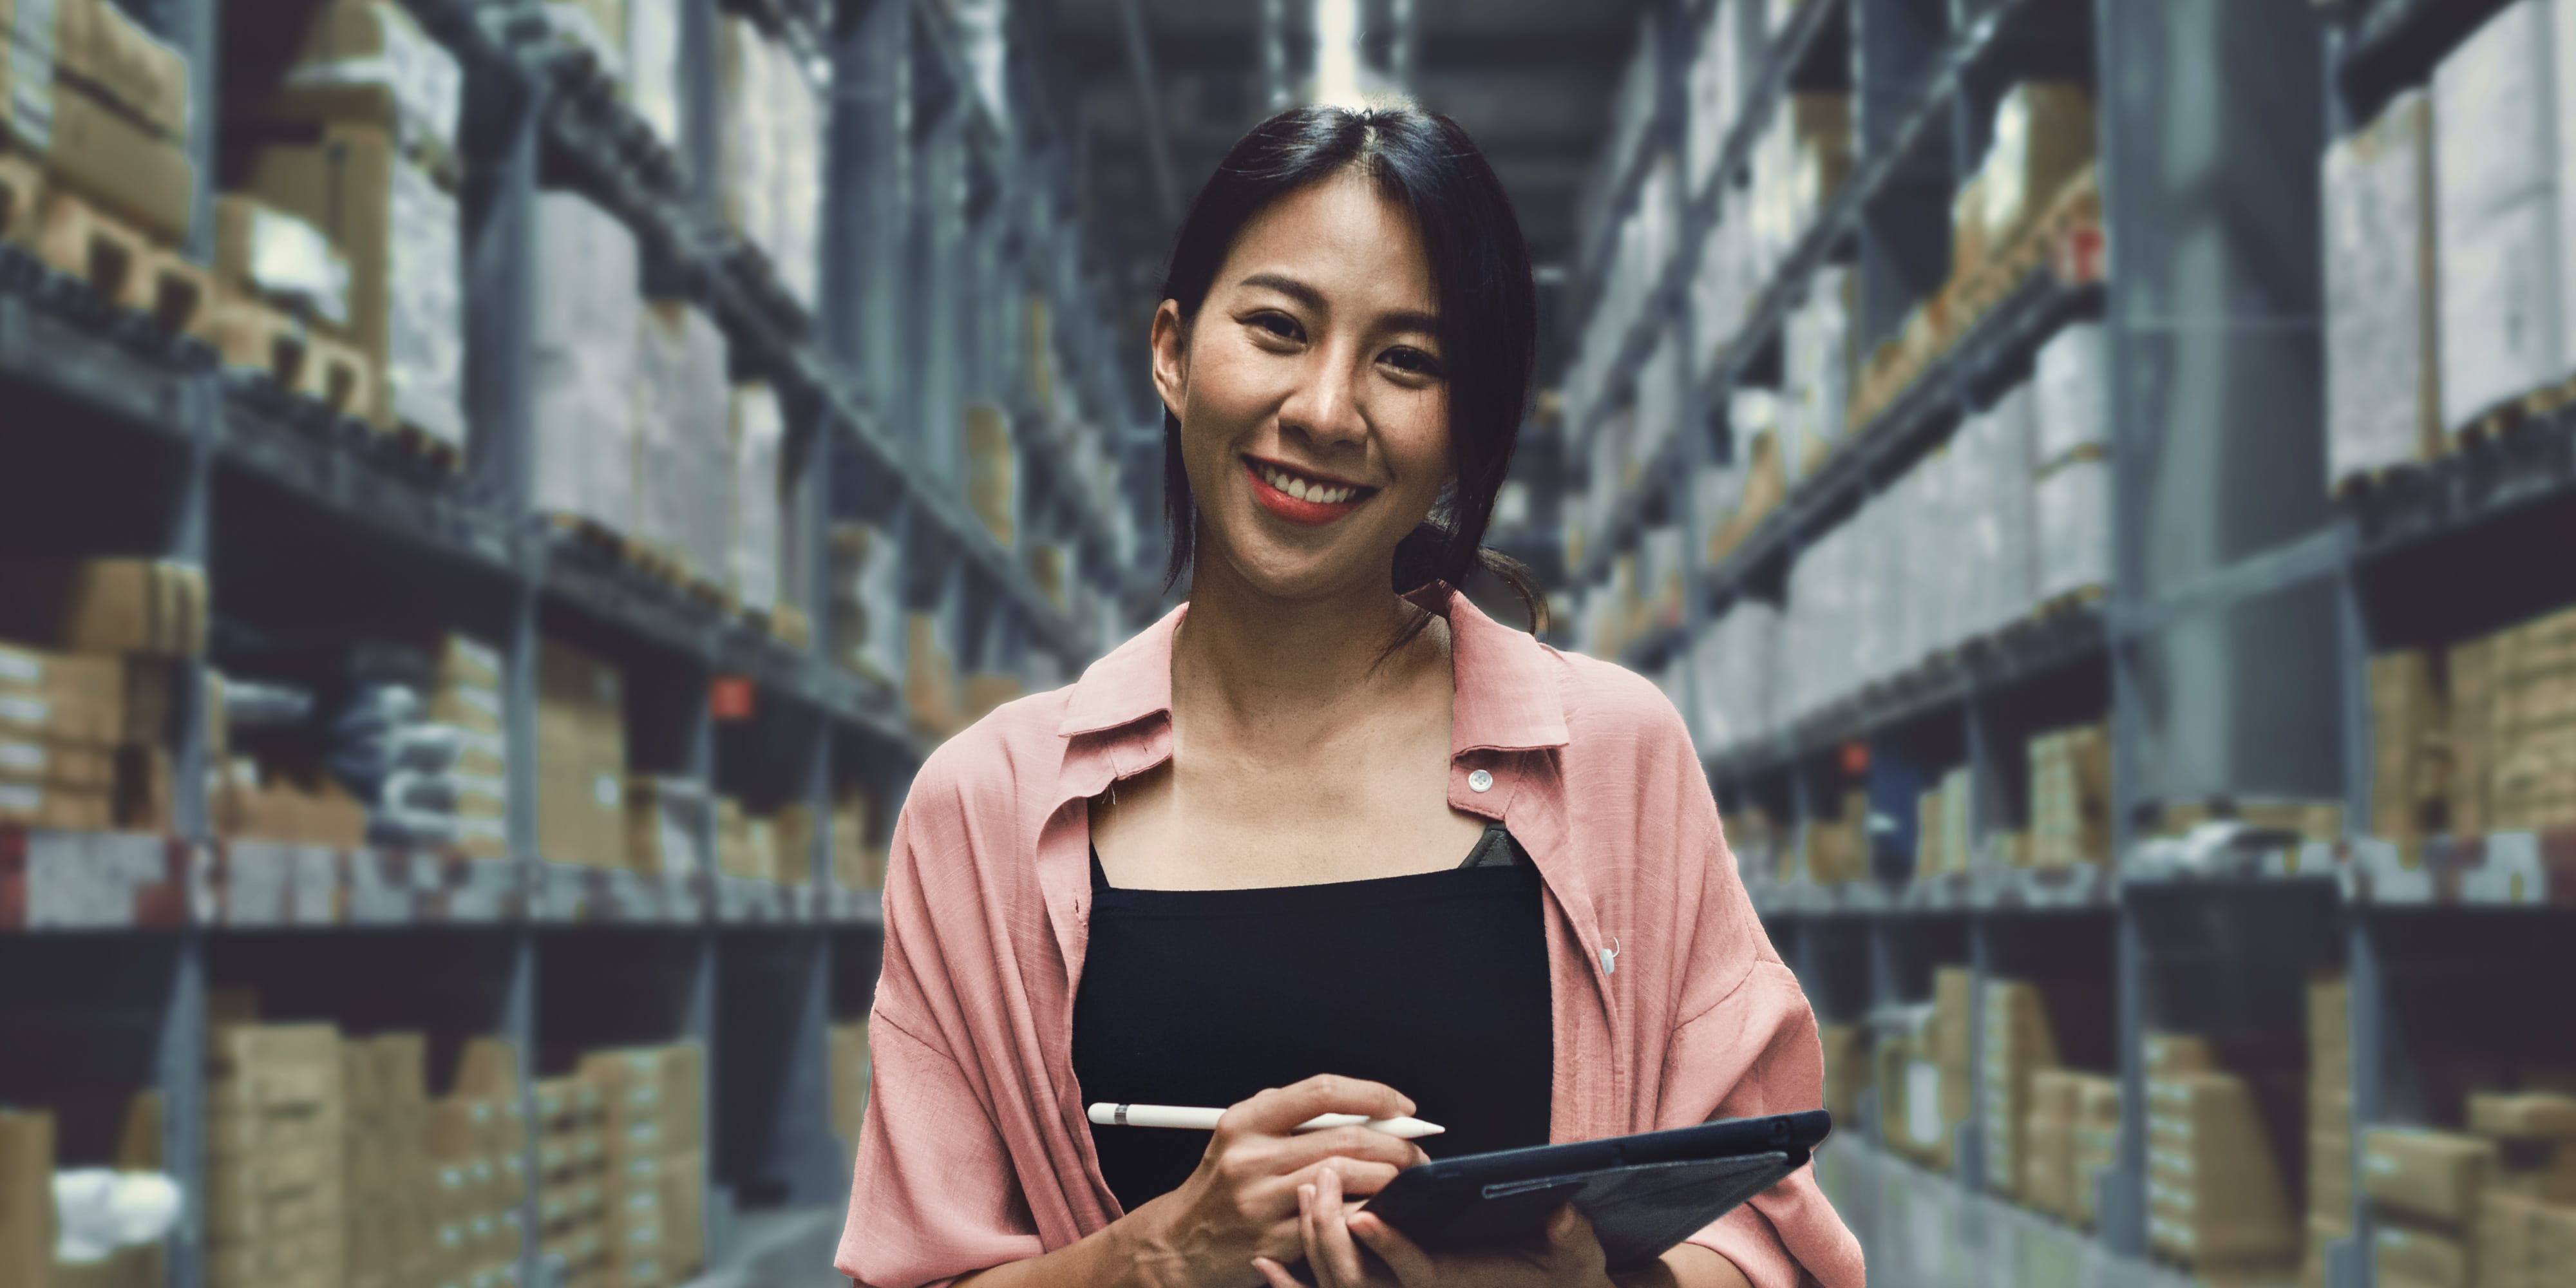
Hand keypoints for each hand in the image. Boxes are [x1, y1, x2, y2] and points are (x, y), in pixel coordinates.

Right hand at [1125, 1075, 1429, 1285]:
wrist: (1181, 1242)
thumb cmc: (1224, 1184)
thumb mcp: (1244, 1137)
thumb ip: (1294, 1118)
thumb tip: (1369, 1109)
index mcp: (1245, 1121)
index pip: (1322, 1093)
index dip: (1371, 1095)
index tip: (1403, 1107)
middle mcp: (1251, 1157)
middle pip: (1345, 1139)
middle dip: (1395, 1146)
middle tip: (1418, 1155)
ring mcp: (1261, 1202)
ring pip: (1348, 1180)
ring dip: (1390, 1180)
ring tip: (1406, 1183)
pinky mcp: (1273, 1242)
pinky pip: (1338, 1221)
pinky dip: (1367, 1214)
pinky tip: (1381, 1212)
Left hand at [1250, 1167, 1611, 1287]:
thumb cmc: (1553, 1279)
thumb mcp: (1574, 1263)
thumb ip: (1571, 1240)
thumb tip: (1565, 1213)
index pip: (1418, 1275)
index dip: (1390, 1250)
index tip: (1364, 1217)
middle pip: (1360, 1282)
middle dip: (1332, 1235)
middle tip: (1320, 1180)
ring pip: (1338, 1286)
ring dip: (1313, 1242)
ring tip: (1304, 1192)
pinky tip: (1264, 1267)